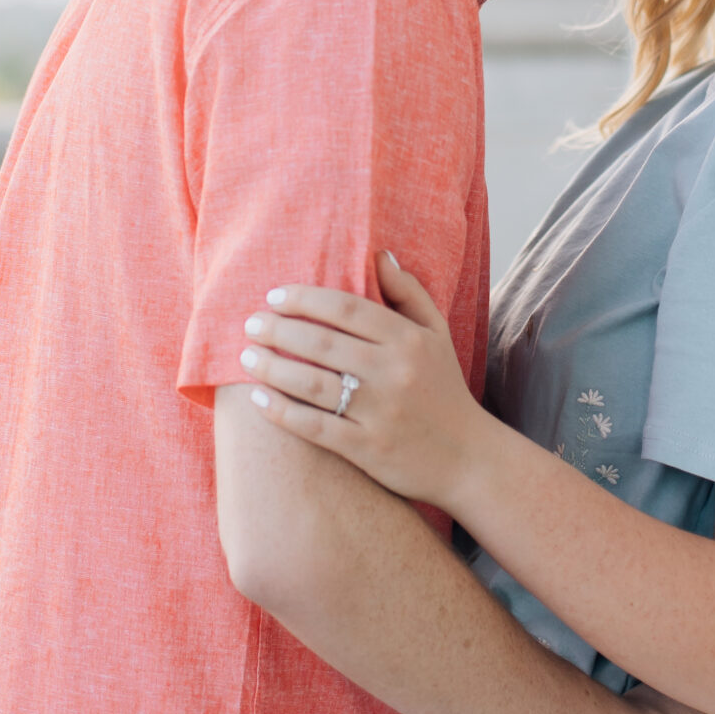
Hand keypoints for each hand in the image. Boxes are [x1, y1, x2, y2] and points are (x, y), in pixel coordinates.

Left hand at [240, 253, 487, 509]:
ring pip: (312, 384)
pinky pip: (315, 426)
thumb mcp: (437, 335)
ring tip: (245, 358)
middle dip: (278, 330)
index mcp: (408, 339)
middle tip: (250, 325)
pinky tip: (258, 399)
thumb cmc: (444, 390)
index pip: (345, 308)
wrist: (469, 458)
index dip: (304, 299)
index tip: (274, 296)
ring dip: (271, 367)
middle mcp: (394, 372)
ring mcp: (380, 412)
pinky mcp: (368, 448)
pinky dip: (282, 412)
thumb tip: (379, 254)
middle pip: (321, 343)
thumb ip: (409, 292)